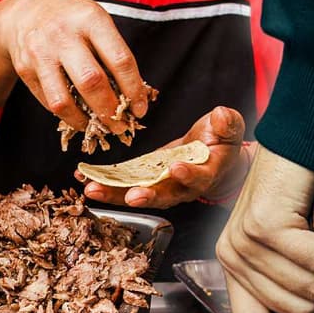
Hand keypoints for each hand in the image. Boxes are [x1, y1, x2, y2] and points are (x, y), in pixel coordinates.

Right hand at [0, 0, 150, 132]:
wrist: (25, 13)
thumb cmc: (71, 20)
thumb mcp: (95, 21)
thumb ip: (112, 53)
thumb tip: (132, 97)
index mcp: (90, 19)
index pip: (119, 60)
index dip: (133, 90)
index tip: (140, 109)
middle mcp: (63, 35)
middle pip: (91, 82)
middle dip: (110, 110)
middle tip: (121, 125)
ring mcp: (41, 53)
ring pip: (64, 100)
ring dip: (85, 121)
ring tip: (97, 127)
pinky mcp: (25, 70)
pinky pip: (49, 102)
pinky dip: (67, 115)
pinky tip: (79, 117)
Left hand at [76, 106, 247, 208]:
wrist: (211, 156)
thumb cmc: (221, 140)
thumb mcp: (229, 128)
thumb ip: (227, 124)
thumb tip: (221, 116)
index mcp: (206, 173)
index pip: (199, 177)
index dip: (189, 175)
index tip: (177, 169)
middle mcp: (182, 187)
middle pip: (164, 195)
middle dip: (146, 196)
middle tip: (131, 196)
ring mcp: (160, 187)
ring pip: (137, 194)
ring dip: (114, 194)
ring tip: (92, 189)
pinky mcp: (143, 181)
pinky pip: (122, 186)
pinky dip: (104, 184)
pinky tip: (84, 178)